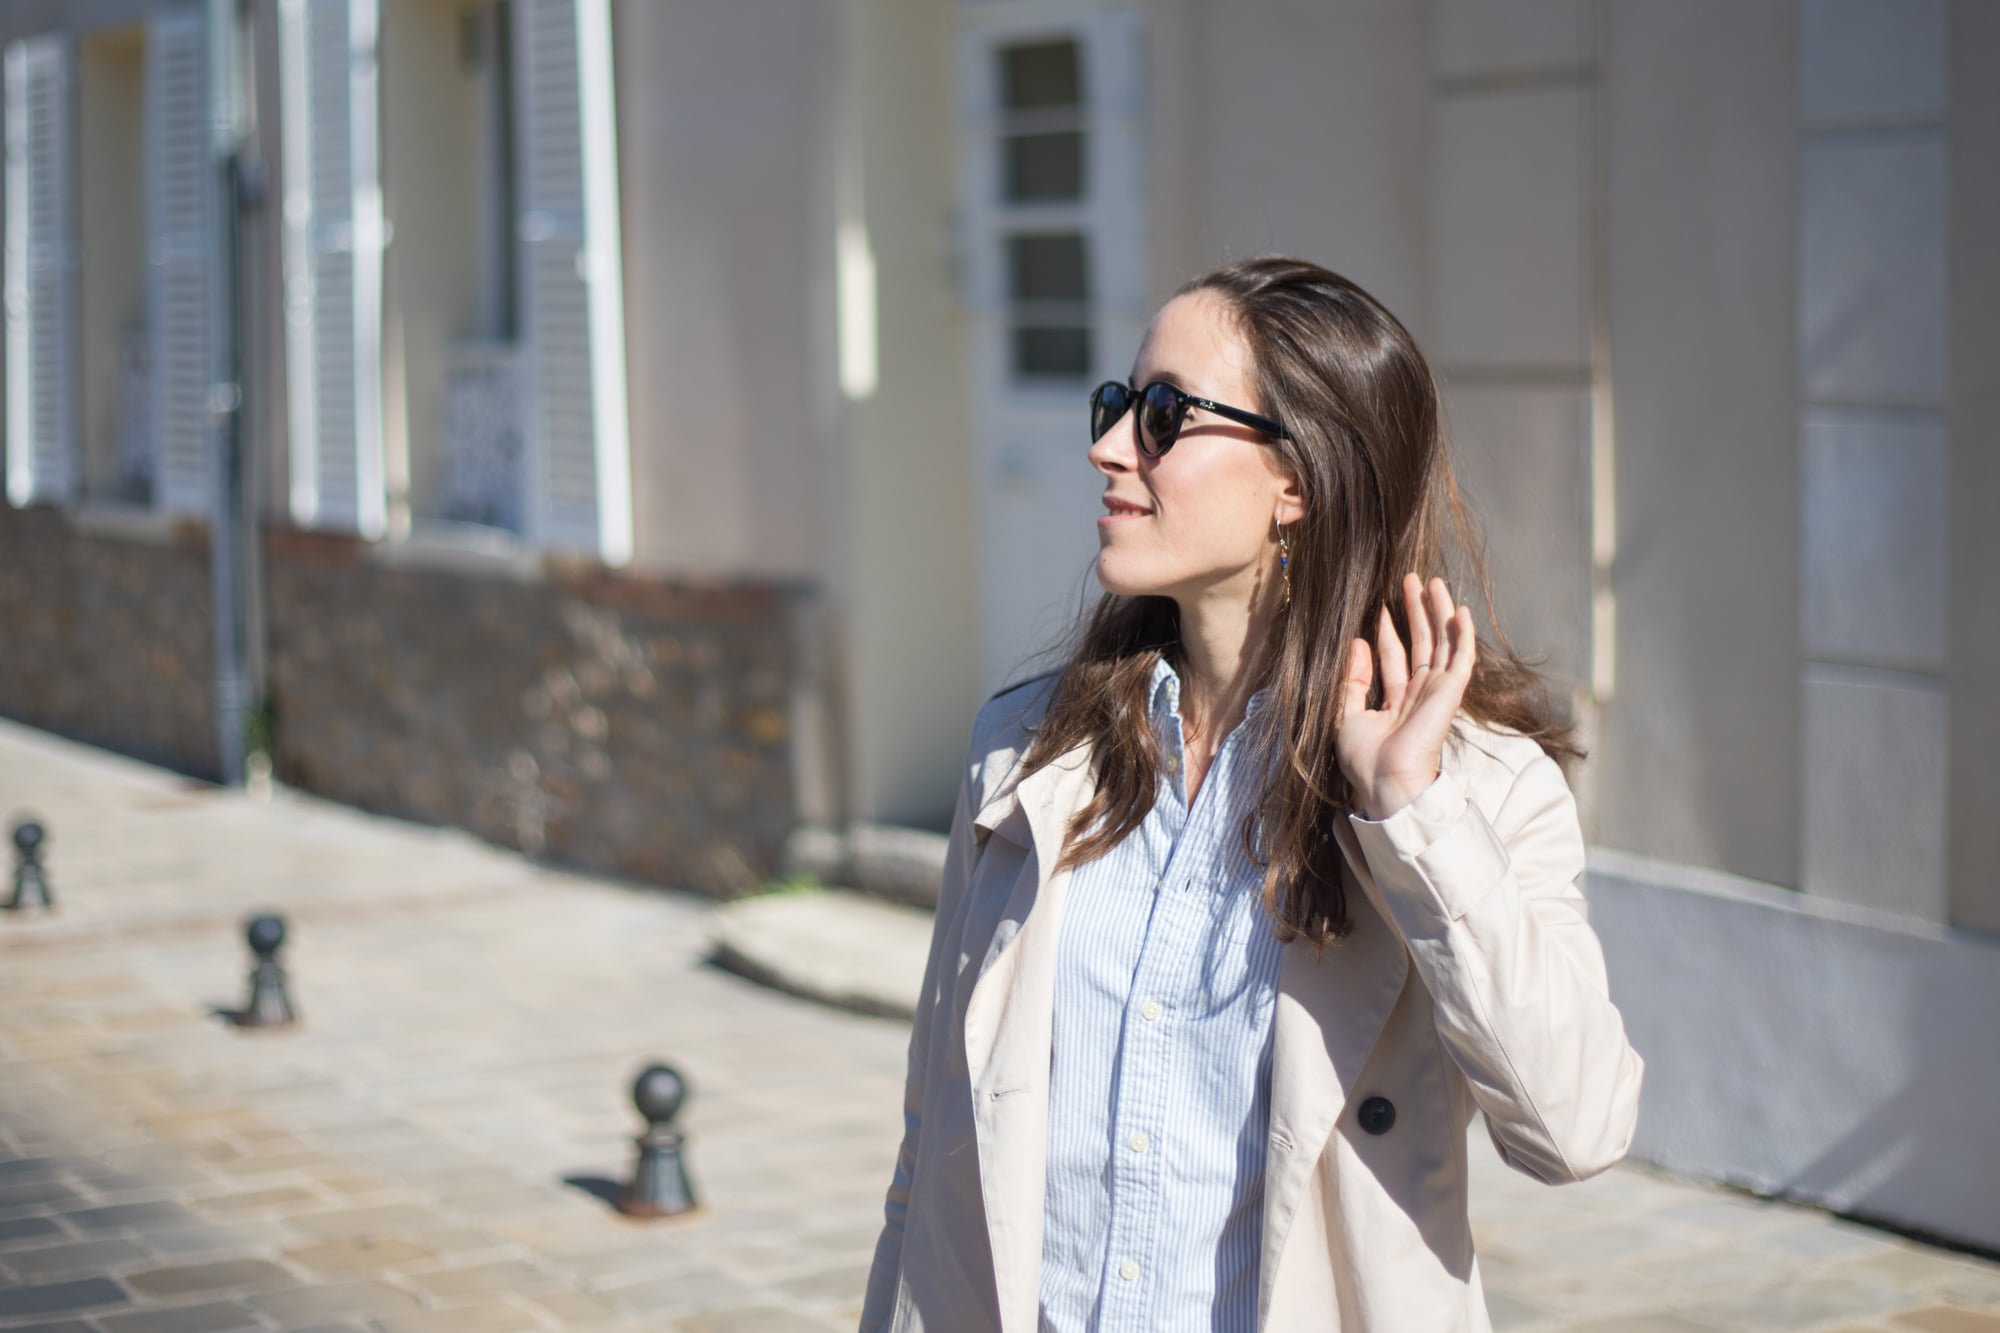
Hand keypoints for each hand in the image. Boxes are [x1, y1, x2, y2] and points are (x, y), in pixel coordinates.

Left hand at [1338, 573, 1477, 820]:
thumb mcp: (1345, 715)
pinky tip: (1460, 611)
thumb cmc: (1364, 760)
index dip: (1389, 632)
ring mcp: (1437, 693)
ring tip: (1432, 582)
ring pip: (1442, 643)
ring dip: (1438, 612)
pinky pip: (1462, 659)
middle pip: (1421, 643)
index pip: (1396, 658)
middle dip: (1416, 611)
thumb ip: (1352, 681)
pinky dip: (1463, 635)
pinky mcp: (1451, 693)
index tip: (1381, 608)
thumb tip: (1356, 643)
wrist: (1384, 781)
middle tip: (1410, 579)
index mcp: (1398, 702)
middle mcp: (1420, 694)